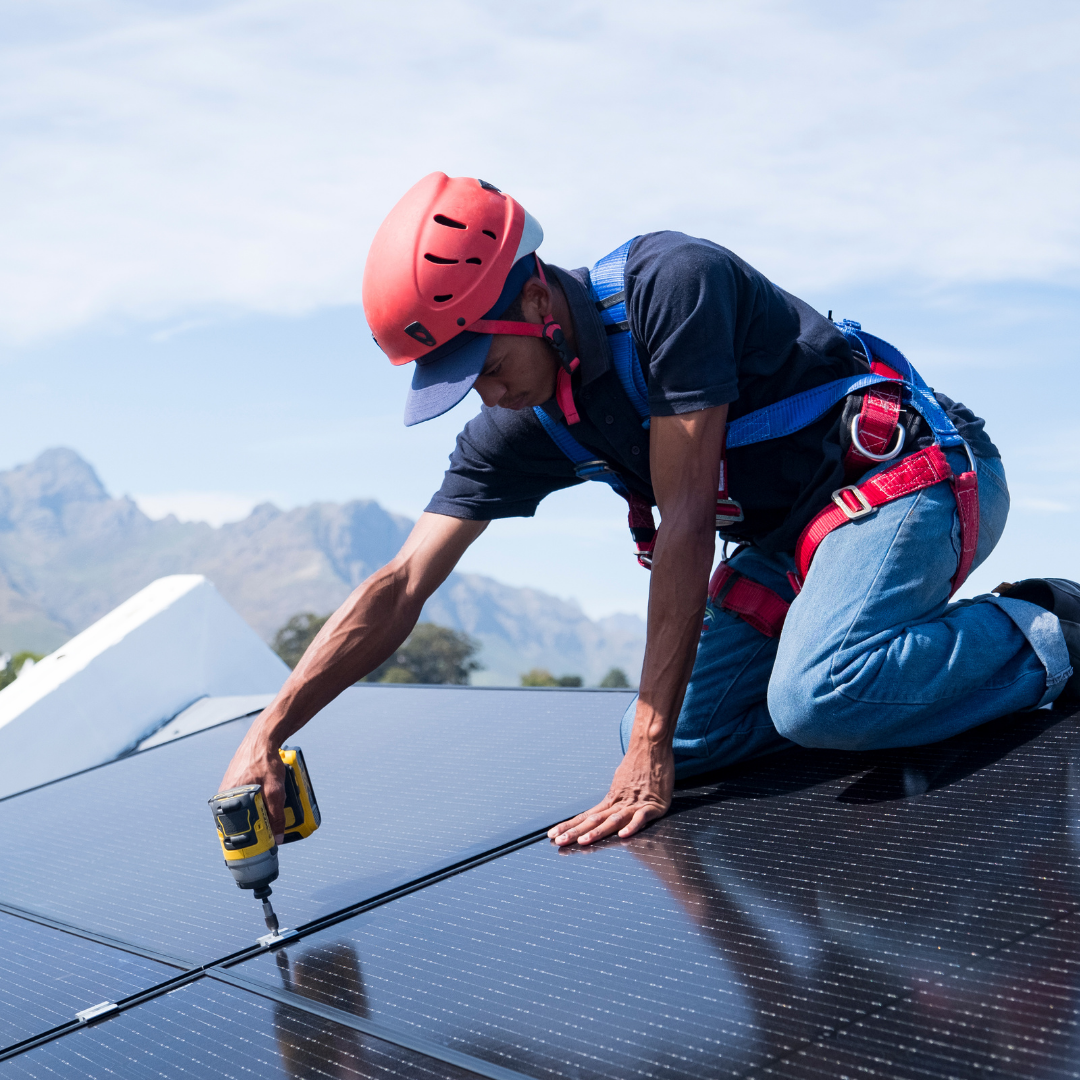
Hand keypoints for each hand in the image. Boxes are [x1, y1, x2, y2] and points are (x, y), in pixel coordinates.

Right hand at [219, 728, 286, 843]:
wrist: (264, 738)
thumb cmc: (266, 760)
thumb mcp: (275, 790)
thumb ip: (276, 814)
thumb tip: (278, 837)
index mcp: (228, 798)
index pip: (231, 829)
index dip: (243, 840)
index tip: (255, 848)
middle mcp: (225, 794)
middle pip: (237, 820)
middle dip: (252, 828)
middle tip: (265, 833)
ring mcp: (229, 788)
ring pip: (241, 810)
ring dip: (254, 815)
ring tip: (268, 816)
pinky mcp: (236, 782)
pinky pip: (243, 799)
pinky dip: (253, 804)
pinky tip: (263, 803)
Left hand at [548, 741, 673, 845]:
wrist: (652, 746)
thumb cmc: (638, 763)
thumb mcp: (621, 781)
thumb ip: (615, 797)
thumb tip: (605, 806)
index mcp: (611, 799)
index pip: (586, 816)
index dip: (569, 826)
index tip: (552, 834)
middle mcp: (619, 803)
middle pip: (594, 820)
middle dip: (575, 832)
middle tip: (559, 842)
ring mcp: (634, 804)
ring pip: (613, 820)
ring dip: (597, 831)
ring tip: (584, 841)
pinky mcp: (652, 805)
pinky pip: (641, 817)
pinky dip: (632, 826)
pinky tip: (623, 835)